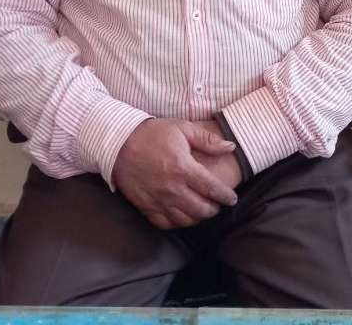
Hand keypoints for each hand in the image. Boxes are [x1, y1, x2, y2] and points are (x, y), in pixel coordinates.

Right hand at [112, 118, 237, 229]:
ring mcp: (158, 199)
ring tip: (202, 210)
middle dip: (214, 209)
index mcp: (183, 168)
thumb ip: (208, 140)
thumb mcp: (183, 128)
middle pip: (200, 209)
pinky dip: (177, 223)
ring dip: (197, 218)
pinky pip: (165, 223)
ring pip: (185, 220)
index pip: (212, 189)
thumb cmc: (153, 133)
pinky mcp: (145, 205)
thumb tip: (231, 147)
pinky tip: (183, 216)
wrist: (119, 142)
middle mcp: (172, 188)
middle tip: (217, 204)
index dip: (225, 196)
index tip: (232, 198)